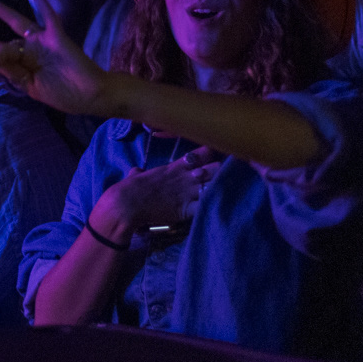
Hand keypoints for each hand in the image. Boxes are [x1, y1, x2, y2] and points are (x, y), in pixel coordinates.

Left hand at [0, 0, 112, 115]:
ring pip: (18, 23)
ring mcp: (45, 41)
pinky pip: (51, 18)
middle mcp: (32, 48)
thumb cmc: (66, 94)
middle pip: (1, 42)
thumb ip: (15, 75)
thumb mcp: (33, 88)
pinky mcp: (59, 38)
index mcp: (25, 62)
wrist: (91, 96)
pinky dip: (44, 6)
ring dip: (1, 12)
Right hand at [90, 147, 221, 242]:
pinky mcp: (186, 209)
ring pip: (213, 185)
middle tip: (234, 170)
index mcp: (173, 168)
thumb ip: (139, 173)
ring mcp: (187, 193)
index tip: (220, 152)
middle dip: (223, 170)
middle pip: (212, 169)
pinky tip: (223, 205)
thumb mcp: (135, 177)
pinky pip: (206, 206)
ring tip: (236, 186)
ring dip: (222, 186)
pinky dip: (214, 205)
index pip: (198, 156)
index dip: (211, 154)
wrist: (126, 204)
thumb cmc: (129, 189)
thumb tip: (137, 171)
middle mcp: (184, 178)